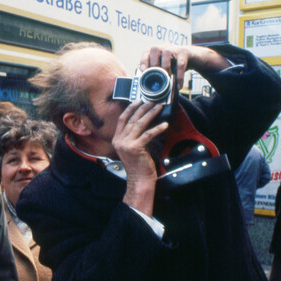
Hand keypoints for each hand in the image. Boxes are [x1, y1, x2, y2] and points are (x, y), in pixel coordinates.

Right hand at [112, 100, 167, 215]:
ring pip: (139, 124)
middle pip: (131, 119)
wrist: (139, 179)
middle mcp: (119, 140)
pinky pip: (148, 134)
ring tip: (158, 108)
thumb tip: (143, 121)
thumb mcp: (131, 148)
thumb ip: (133, 136)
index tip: (138, 100)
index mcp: (116, 139)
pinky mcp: (135, 148)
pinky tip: (164, 124)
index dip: (130, 108)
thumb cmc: (138, 164)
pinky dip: (157, 128)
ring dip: (151, 114)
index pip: (122, 119)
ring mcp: (126, 144)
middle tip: (152, 102)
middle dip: (143, 108)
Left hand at [140, 45, 229, 88]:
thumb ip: (157, 74)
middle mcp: (164, 47)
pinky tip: (179, 86)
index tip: (143, 71)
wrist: (194, 58)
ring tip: (166, 80)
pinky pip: (181, 64)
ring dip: (165, 67)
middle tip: (155, 77)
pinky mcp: (185, 53)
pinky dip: (179, 76)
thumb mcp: (165, 68)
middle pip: (154, 49)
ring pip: (166, 53)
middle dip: (153, 63)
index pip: (146, 52)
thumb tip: (149, 90)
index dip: (143, 61)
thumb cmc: (176, 65)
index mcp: (157, 51)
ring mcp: (174, 48)